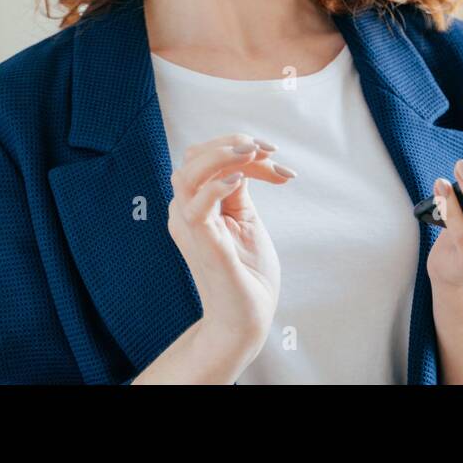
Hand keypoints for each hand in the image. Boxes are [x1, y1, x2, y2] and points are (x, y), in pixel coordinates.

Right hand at [167, 133, 295, 361]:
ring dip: (222, 155)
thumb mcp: (246, 219)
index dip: (239, 147)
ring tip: (253, 154)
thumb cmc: (247, 272)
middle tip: (269, 152)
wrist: (247, 318)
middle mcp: (186, 211)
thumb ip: (239, 188)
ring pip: (187, 173)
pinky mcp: (201, 242)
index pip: (206, 158)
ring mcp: (190, 227)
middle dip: (233, 144)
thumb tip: (249, 156)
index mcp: (196, 204)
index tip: (275, 156)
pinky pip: (196, 205)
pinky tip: (241, 179)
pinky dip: (217, 185)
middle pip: (193, 156)